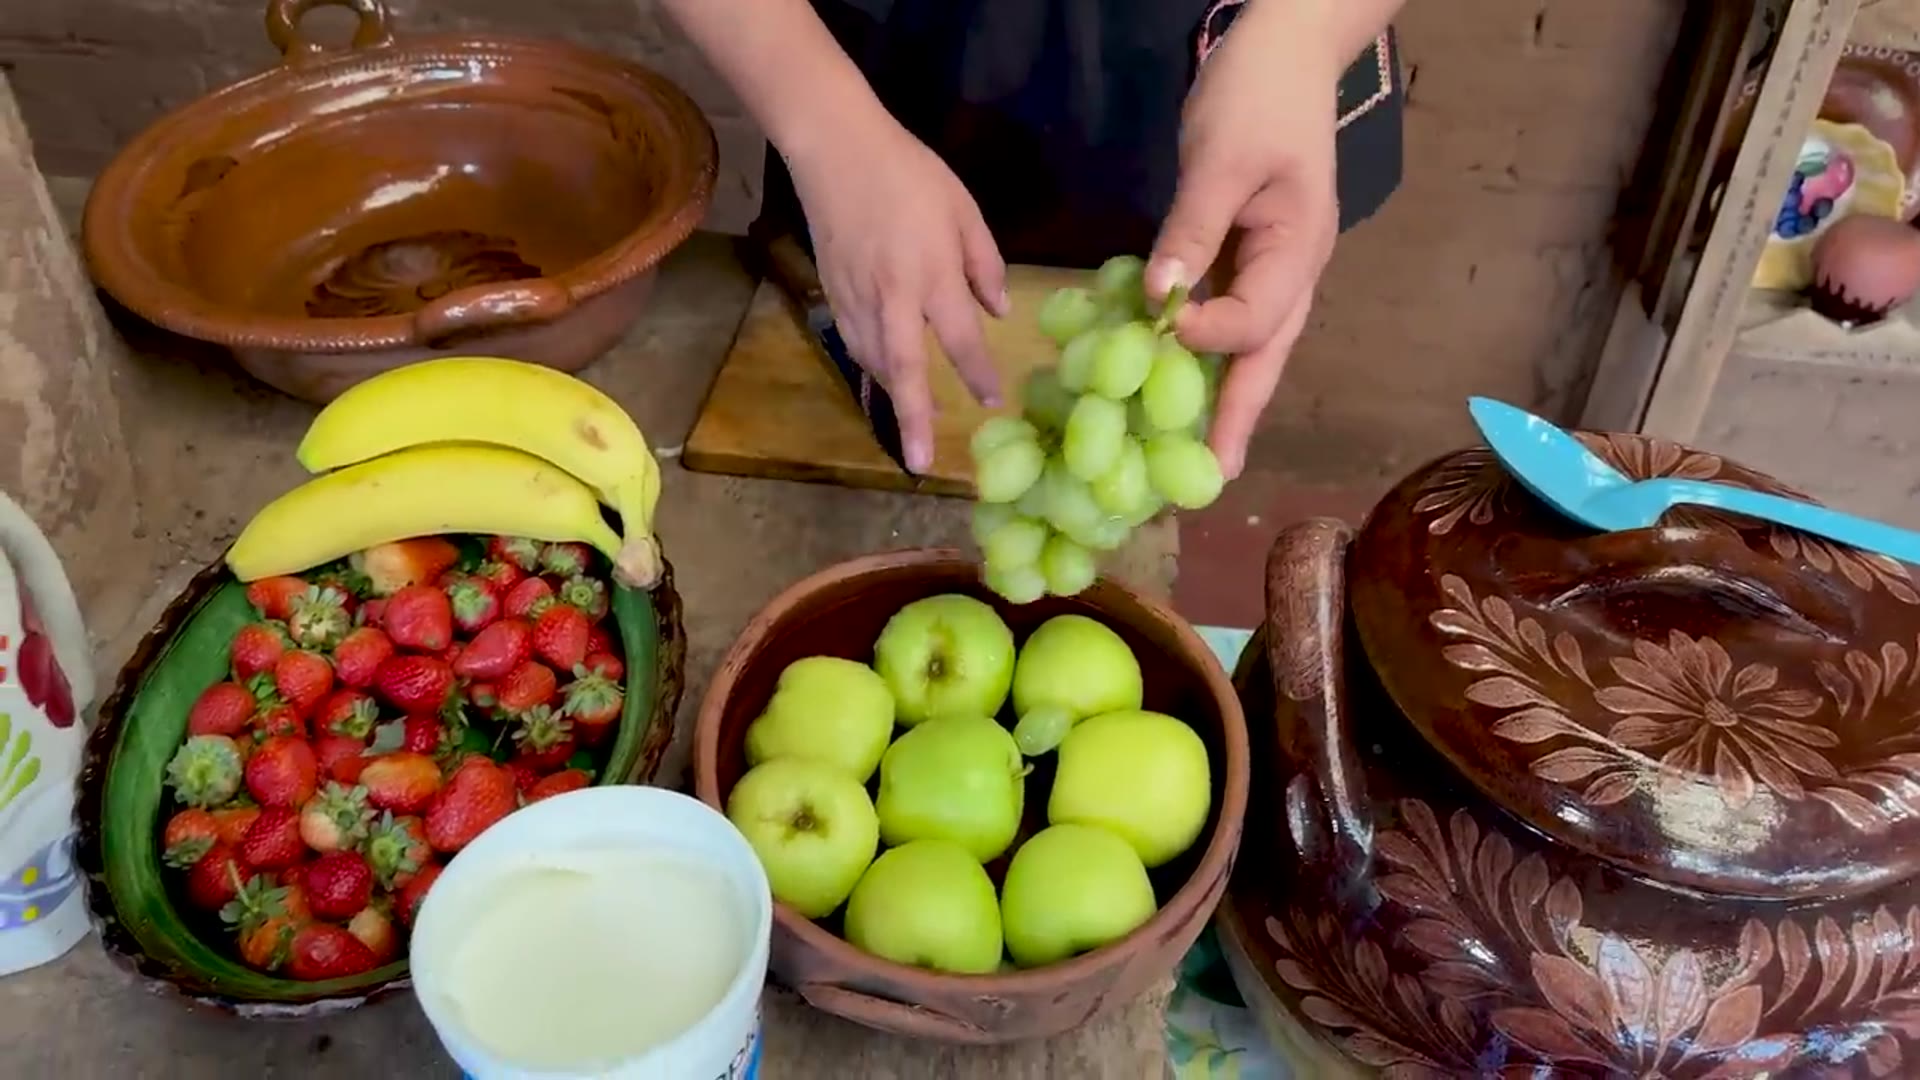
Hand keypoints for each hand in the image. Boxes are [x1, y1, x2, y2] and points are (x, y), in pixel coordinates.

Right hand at [786, 117, 1009, 473]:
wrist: (836, 149)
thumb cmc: (910, 173)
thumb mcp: (963, 210)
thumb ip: (983, 264)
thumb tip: (996, 311)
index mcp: (930, 274)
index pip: (960, 339)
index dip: (978, 374)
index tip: (994, 403)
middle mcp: (892, 297)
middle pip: (903, 369)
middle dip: (913, 419)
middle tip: (922, 463)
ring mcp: (856, 298)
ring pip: (875, 361)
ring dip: (893, 397)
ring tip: (912, 428)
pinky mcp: (832, 291)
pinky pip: (854, 342)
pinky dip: (870, 366)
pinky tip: (883, 376)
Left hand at [1146, 9, 1344, 480]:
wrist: (1281, 51)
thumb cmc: (1258, 97)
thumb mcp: (1222, 159)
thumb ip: (1193, 229)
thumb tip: (1162, 297)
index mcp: (1299, 251)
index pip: (1255, 318)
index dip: (1207, 334)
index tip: (1162, 329)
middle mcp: (1291, 272)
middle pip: (1264, 357)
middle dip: (1236, 417)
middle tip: (1211, 478)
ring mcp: (1270, 267)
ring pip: (1247, 345)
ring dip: (1217, 396)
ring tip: (1190, 455)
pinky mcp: (1240, 256)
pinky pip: (1221, 315)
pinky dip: (1195, 348)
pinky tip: (1163, 378)